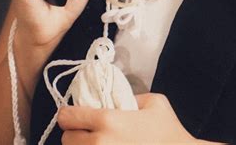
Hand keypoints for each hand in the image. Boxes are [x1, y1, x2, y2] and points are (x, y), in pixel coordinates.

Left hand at [57, 93, 225, 143]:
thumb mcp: (154, 102)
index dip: (68, 114)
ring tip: (94, 144)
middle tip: (85, 132)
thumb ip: (129, 95)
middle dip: (73, 134)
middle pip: (66, 139)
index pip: (68, 116)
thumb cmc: (169, 131)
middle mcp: (100, 143)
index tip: (72, 115)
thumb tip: (114, 97)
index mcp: (108, 120)